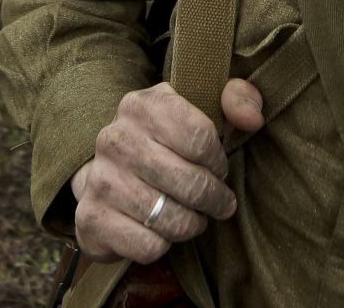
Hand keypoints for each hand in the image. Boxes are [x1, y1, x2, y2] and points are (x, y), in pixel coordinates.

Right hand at [70, 78, 264, 263]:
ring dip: (191, 224)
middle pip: (191, 183)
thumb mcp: (197, 108)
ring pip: (173, 220)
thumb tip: (252, 118)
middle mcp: (115, 138)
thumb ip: (236, 98)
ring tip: (192, 216)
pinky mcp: (91, 219)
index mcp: (142, 105)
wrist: (103, 174)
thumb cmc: (163, 142)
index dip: (218, 161)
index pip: (202, 138)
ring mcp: (100, 180)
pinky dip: (163, 245)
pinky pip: (149, 246)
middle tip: (218, 202)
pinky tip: (160, 230)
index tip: (217, 167)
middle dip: (214, 199)